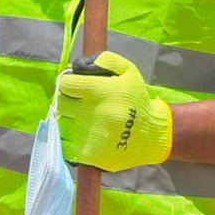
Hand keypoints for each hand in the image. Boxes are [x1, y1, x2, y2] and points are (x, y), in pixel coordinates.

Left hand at [57, 51, 173, 171]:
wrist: (152, 135)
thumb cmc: (136, 100)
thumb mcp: (128, 72)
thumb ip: (105, 60)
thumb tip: (77, 65)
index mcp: (102, 92)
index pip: (66, 85)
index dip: (69, 84)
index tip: (76, 87)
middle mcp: (93, 113)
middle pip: (61, 104)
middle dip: (68, 101)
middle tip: (79, 104)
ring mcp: (89, 135)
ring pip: (61, 124)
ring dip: (68, 120)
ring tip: (81, 119)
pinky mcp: (89, 154)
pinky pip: (65, 144)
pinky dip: (68, 139)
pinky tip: (79, 134)